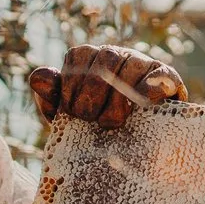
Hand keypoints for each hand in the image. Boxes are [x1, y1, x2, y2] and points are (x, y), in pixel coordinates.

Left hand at [28, 44, 186, 128]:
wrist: (129, 150)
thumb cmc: (93, 127)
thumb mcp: (66, 116)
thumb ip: (50, 96)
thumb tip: (37, 76)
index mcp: (89, 57)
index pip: (79, 56)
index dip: (72, 85)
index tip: (71, 113)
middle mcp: (117, 53)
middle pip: (106, 59)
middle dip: (94, 93)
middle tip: (90, 120)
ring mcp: (143, 63)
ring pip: (132, 66)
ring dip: (120, 98)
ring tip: (113, 122)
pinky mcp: (167, 77)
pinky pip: (161, 74)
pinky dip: (151, 86)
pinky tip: (143, 102)